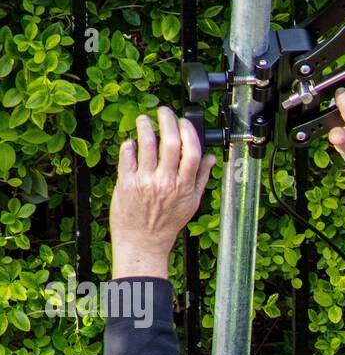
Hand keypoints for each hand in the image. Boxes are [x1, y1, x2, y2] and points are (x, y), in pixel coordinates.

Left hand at [110, 108, 215, 277]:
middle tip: (164, 112)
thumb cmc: (166, 225)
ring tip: (144, 120)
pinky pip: (127, 156)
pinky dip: (129, 145)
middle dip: (167, 120)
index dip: (188, 131)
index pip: (191, 151)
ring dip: (145, 126)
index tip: (184, 122)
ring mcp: (144, 182)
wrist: (143, 243)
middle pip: (170, 142)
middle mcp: (165, 182)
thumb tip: (210, 158)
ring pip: (146, 143)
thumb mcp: (191, 204)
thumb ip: (200, 179)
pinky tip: (132, 143)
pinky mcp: (125, 183)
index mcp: (183, 187)